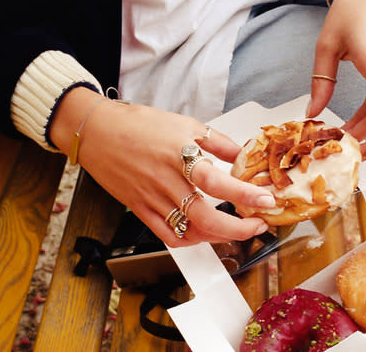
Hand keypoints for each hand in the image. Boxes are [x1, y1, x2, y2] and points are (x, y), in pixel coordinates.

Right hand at [50, 87, 274, 246]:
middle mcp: (166, 182)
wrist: (98, 132)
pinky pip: (167, 235)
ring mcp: (151, 200)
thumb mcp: (186, 124)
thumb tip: (245, 154)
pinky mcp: (140, 210)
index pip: (218, 183)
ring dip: (218, 237)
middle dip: (238, 229)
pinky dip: (190, 240)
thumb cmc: (140, 124)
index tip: (267, 201)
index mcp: (180, 156)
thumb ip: (218, 142)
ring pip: (189, 232)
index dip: (245, 195)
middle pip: (206, 218)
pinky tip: (204, 234)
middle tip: (257, 225)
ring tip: (235, 229)